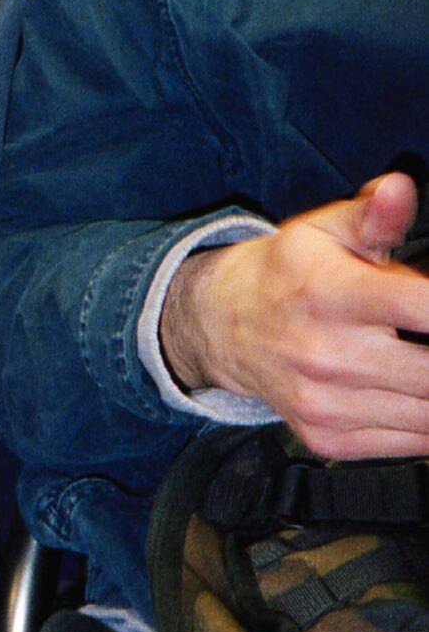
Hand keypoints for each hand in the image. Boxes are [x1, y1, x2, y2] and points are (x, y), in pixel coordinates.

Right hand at [159, 172, 428, 455]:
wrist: (222, 324)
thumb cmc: (286, 273)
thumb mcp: (325, 230)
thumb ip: (374, 214)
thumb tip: (402, 187)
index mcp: (331, 294)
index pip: (421, 308)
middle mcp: (325, 353)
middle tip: (428, 335)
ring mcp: (325, 402)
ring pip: (427, 415)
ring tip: (420, 358)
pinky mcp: (327, 438)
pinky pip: (408, 444)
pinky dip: (425, 422)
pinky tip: (414, 390)